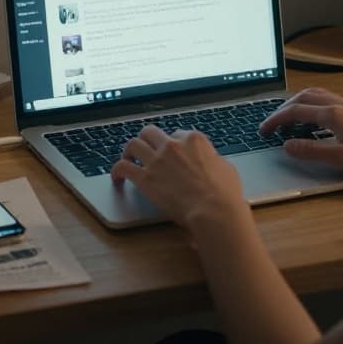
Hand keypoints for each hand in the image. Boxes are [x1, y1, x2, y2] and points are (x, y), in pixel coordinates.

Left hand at [111, 125, 248, 232]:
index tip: (171, 153)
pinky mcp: (145, 178)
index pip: (177, 134)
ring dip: (129, 150)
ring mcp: (157, 161)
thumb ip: (213, 159)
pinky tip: (117, 177)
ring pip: (133, 144)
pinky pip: (123, 167)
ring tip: (128, 158)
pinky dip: (117, 171)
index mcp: (194, 140)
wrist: (213, 210)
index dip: (173, 144)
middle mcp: (173, 145)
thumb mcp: (226, 167)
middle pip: (151, 132)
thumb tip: (210, 161)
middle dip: (147, 139)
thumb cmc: (225, 193)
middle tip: (145, 148)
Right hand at [258, 87, 342, 176]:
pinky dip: (311, 104)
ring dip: (298, 103)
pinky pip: (327, 99)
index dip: (276, 120)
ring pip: (316, 95)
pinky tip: (315, 118)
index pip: (295, 112)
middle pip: (303, 98)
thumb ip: (312, 151)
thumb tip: (286, 145)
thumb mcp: (342, 158)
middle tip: (272, 124)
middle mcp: (339, 104)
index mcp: (332, 114)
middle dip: (283, 109)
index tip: (263, 131)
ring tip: (288, 118)